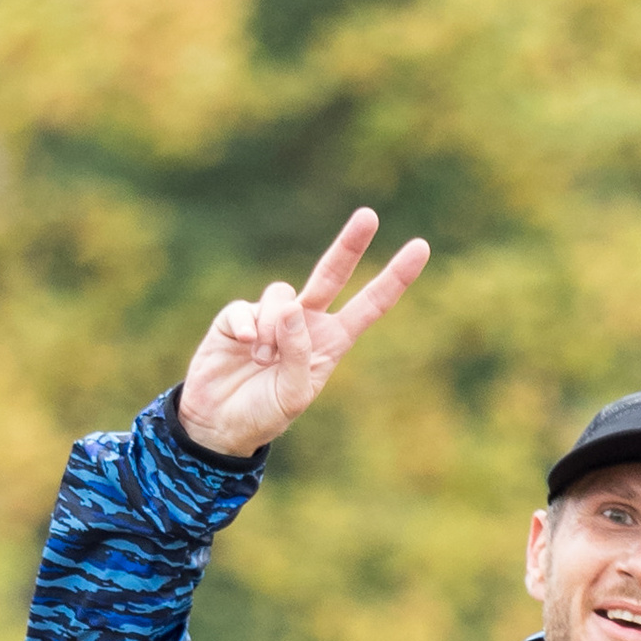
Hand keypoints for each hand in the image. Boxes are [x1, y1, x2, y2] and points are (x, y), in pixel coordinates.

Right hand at [176, 209, 430, 458]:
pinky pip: (246, 310)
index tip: (421, 248)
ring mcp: (271, 315)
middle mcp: (305, 322)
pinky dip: (246, 329)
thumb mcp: (292, 396)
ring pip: (282, 296)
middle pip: (332, 274)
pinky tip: (242, 347)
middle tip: (369, 216)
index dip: (393, 279)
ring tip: (261, 361)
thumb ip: (298, 355)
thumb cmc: (264, 414)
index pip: (368, 307)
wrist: (219, 423)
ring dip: (274, 331)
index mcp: (330, 343)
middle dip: (350, 244)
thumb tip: (292, 308)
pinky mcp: (238, 315)